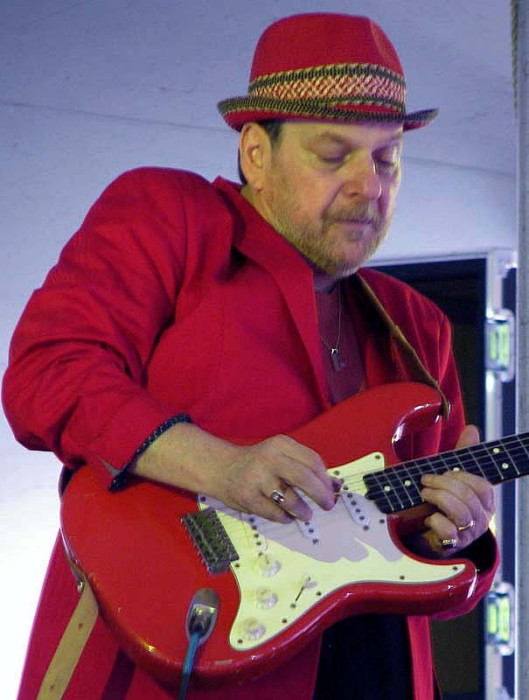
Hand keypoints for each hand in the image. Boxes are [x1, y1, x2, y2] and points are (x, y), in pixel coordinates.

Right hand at [133, 423, 337, 522]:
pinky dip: (285, 517)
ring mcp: (257, 478)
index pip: (312, 461)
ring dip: (303, 510)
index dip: (325, 478)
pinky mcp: (248, 498)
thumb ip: (306, 467)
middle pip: (305, 478)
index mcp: (280, 444)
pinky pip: (275, 513)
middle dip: (321, 495)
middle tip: (327, 505)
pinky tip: (286, 516)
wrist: (221, 468)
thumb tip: (335, 486)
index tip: (331, 490)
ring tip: (305, 514)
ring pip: (291, 499)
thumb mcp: (281, 455)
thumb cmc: (258, 463)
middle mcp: (269, 458)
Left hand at [408, 425, 494, 557]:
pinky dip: (435, 520)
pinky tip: (428, 516)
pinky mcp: (453, 544)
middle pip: (469, 497)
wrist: (432, 533)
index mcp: (485, 501)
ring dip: (438, 497)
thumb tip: (472, 429)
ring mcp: (468, 532)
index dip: (462, 476)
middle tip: (426, 479)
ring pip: (460, 512)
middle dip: (443, 483)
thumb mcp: (453, 477)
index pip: (483, 486)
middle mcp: (481, 518)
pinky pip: (448, 531)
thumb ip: (463, 455)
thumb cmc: (445, 502)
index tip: (445, 471)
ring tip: (425, 493)